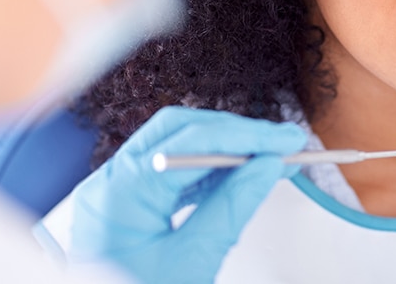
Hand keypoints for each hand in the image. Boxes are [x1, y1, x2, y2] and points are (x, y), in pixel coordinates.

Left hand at [67, 106, 306, 283]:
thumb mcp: (191, 262)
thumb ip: (231, 209)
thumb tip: (265, 168)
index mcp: (119, 192)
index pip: (192, 142)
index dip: (246, 136)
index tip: (285, 142)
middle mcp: (109, 183)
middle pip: (180, 133)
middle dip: (235, 135)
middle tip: (280, 144)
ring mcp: (115, 195)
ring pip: (175, 150)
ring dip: (224, 152)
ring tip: (267, 160)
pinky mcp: (125, 209)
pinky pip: (169, 176)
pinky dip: (206, 173)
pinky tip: (236, 178)